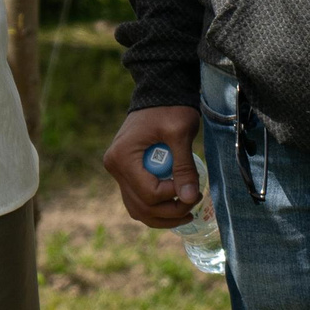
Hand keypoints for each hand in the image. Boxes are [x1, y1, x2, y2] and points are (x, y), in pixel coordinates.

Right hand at [103, 106, 200, 227]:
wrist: (159, 93)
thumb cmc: (170, 108)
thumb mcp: (180, 133)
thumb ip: (184, 166)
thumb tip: (189, 198)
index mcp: (122, 157)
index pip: (149, 193)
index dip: (173, 196)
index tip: (194, 187)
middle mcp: (114, 167)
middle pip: (142, 206)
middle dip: (170, 212)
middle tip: (195, 202)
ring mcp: (118, 171)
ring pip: (137, 209)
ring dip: (162, 216)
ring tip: (187, 212)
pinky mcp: (126, 173)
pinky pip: (138, 200)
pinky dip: (155, 208)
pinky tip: (175, 206)